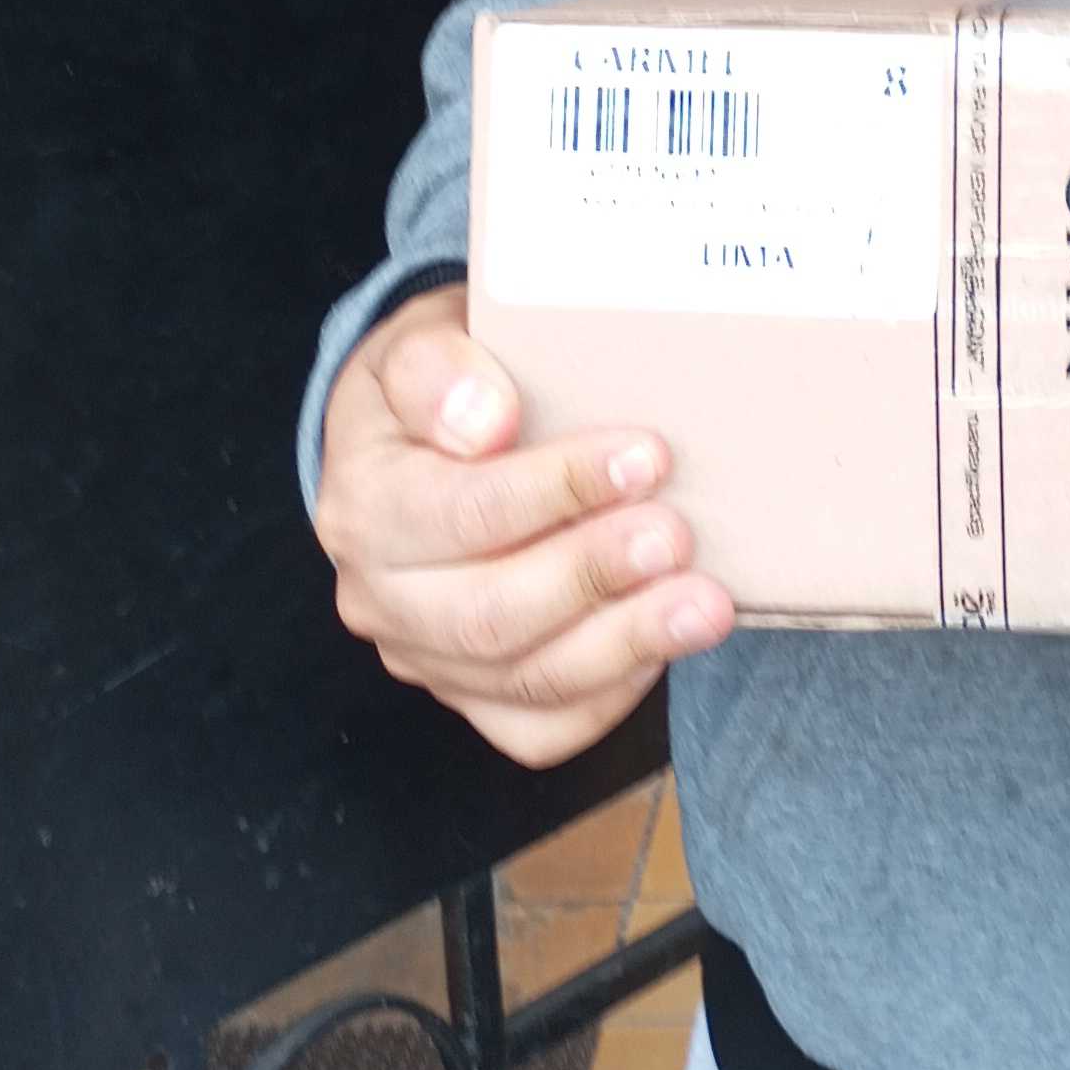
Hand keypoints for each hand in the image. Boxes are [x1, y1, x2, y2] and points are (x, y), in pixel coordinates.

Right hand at [315, 286, 732, 767]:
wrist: (422, 435)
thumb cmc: (439, 382)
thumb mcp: (421, 340)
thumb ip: (437, 367)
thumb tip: (483, 421)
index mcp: (365, 504)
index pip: (460, 513)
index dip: (556, 491)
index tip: (644, 457)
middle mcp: (381, 597)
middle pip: (489, 616)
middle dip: (593, 578)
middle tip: (676, 537)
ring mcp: (424, 657)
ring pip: (523, 681)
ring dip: (624, 643)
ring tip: (705, 603)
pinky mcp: (469, 697)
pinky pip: (539, 729)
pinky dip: (608, 696)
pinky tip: (663, 646)